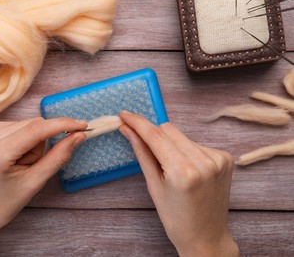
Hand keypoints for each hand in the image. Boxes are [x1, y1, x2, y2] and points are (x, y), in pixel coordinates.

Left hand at [0, 117, 87, 230]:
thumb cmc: (7, 201)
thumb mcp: (36, 182)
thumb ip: (59, 156)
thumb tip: (79, 135)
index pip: (36, 130)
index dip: (61, 125)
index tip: (82, 125)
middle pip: (33, 126)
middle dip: (42, 143)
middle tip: (32, 165)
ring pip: (28, 124)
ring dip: (33, 142)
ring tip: (21, 163)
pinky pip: (19, 125)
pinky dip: (24, 139)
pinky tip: (15, 156)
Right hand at [119, 111, 238, 256]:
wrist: (206, 236)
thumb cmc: (176, 217)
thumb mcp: (153, 186)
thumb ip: (141, 152)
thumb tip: (128, 129)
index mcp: (183, 172)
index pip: (155, 136)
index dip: (138, 123)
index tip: (125, 114)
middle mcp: (204, 161)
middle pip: (168, 129)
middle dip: (153, 135)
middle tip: (146, 149)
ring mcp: (218, 158)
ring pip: (182, 136)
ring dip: (171, 144)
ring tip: (171, 168)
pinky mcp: (225, 158)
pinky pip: (196, 143)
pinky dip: (186, 151)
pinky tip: (187, 169)